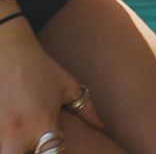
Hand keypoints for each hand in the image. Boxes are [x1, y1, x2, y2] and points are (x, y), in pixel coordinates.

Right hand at [0, 15, 102, 151]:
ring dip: (16, 152)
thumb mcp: (68, 87)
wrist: (8, 53)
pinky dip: (4, 143)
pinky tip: (10, 137)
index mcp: (43, 124)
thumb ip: (86, 109)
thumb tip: (103, 127)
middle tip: (39, 147)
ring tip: (24, 142)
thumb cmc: (41, 71)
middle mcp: (18, 134)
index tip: (57, 149)